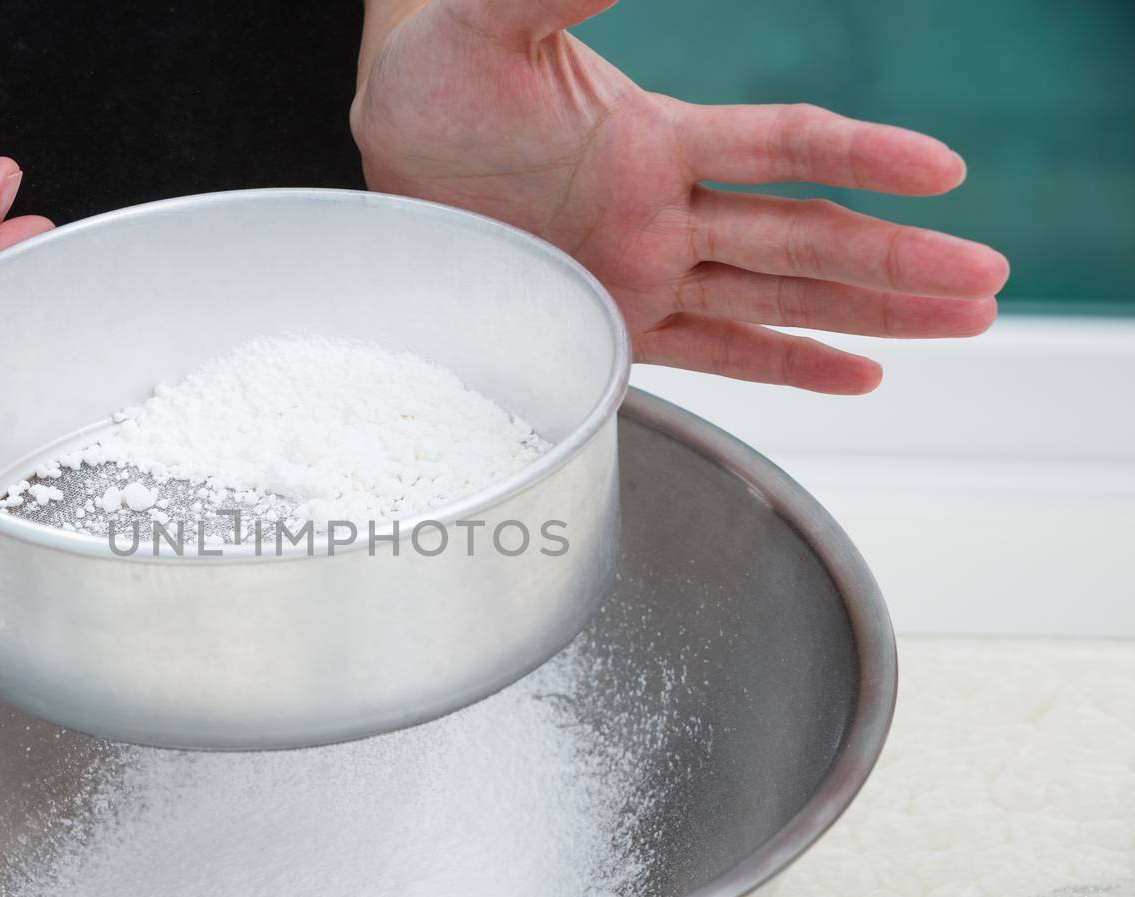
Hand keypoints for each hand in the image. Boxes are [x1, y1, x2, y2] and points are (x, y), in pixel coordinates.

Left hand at [352, 0, 1009, 392]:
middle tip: (988, 278)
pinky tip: (860, 377)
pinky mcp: (607, 324)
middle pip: (805, 236)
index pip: (783, 146)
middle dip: (896, 259)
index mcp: (654, 140)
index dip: (860, 156)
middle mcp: (666, 211)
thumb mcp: (494, 21)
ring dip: (870, 315)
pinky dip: (784, 368)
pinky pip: (710, 353)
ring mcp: (644, 271)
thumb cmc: (441, 72)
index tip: (940, 170)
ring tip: (965, 322)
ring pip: (779, 298)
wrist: (390, 141)